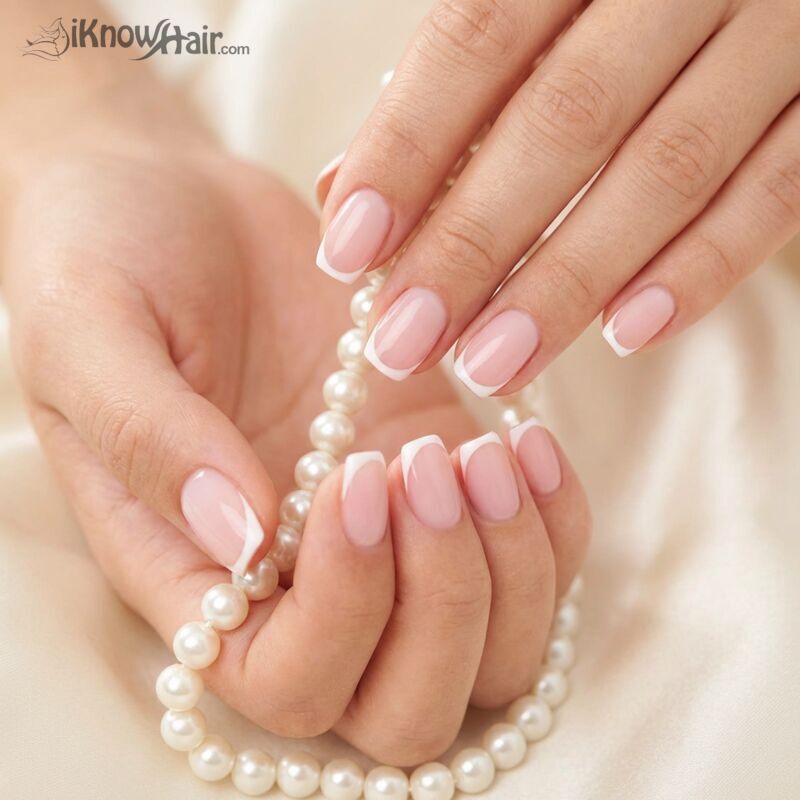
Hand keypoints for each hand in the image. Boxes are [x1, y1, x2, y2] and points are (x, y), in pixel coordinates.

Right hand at [4, 148, 589, 763]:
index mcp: (200, 575)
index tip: (352, 477)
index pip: (291, 683)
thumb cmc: (113, 260)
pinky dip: (553, 523)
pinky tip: (522, 441)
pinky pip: (537, 558)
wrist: (180, 202)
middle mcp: (302, 578)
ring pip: (492, 652)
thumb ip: (150, 441)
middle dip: (444, 607)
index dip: (344, 612)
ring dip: (512, 569)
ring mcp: (388, 534)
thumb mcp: (92, 333)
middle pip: (408, 705)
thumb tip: (244, 541)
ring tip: (481, 448)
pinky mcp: (443, 477)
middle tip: (425, 465)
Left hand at [317, 0, 799, 393]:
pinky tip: (626, 336)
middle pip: (566, 119)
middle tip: (405, 341)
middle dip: (475, 244)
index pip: (477, 38)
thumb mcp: (535, 3)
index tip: (348, 254)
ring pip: (668, 167)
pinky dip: (702, 270)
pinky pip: (776, 193)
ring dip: (569, 282)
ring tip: (491, 364)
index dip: (407, 150)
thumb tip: (350, 188)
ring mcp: (779, 31)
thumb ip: (450, 89)